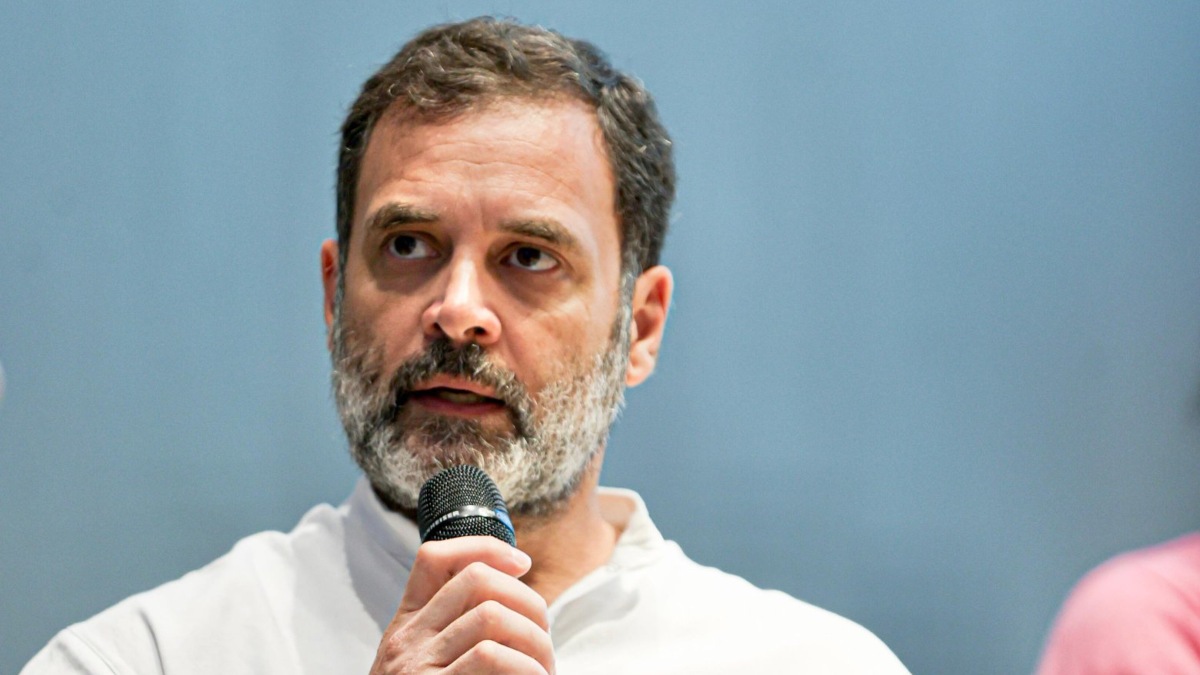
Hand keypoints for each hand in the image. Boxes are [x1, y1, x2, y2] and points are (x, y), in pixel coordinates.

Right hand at [370, 536, 554, 673]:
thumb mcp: (427, 667)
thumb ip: (456, 634)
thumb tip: (516, 604)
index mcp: (407, 628)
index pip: (435, 558)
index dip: (484, 547)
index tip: (523, 564)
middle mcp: (407, 642)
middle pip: (476, 579)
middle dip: (527, 600)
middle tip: (544, 636)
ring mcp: (417, 668)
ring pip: (491, 616)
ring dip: (535, 641)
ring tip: (545, 670)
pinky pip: (491, 658)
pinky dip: (527, 669)